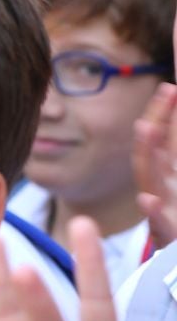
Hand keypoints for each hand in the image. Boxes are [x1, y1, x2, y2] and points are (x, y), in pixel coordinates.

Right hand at [134, 84, 176, 249]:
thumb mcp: (175, 178)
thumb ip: (171, 148)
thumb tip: (172, 101)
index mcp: (168, 174)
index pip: (163, 138)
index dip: (164, 112)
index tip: (171, 88)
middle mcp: (161, 187)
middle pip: (152, 150)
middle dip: (156, 119)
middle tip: (167, 92)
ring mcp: (163, 209)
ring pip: (150, 177)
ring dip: (147, 152)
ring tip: (145, 128)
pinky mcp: (170, 232)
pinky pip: (160, 223)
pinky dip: (152, 212)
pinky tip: (147, 200)